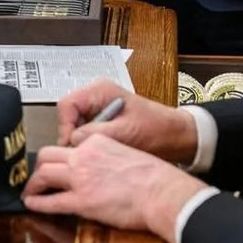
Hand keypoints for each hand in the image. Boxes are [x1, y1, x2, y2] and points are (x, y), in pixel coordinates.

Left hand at [23, 134, 205, 242]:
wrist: (162, 192)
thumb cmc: (154, 177)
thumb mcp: (127, 152)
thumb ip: (107, 156)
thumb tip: (100, 167)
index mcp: (96, 142)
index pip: (69, 146)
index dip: (61, 157)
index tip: (58, 165)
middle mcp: (83, 157)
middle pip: (47, 155)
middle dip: (38, 166)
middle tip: (36, 176)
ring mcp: (80, 179)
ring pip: (42, 175)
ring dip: (33, 184)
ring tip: (29, 191)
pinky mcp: (81, 201)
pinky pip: (51, 201)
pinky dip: (37, 203)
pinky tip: (31, 204)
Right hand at [57, 80, 197, 164]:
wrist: (177, 136)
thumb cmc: (157, 130)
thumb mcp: (125, 132)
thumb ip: (95, 134)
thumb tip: (72, 140)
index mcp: (100, 90)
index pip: (67, 105)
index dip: (65, 126)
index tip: (71, 145)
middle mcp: (96, 96)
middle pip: (68, 115)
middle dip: (72, 134)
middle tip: (80, 152)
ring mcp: (98, 108)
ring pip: (74, 125)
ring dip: (81, 140)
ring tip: (93, 152)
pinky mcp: (102, 120)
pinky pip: (85, 131)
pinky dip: (88, 143)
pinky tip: (99, 151)